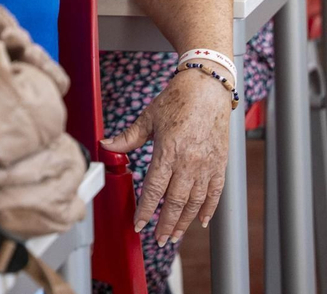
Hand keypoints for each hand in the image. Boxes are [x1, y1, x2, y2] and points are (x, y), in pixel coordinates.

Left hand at [101, 66, 231, 245]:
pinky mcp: (220, 164)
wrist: (208, 87)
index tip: (138, 225)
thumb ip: (128, 137)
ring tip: (175, 235)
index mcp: (168, 151)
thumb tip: (106, 145)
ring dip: (184, 222)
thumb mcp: (148, 117)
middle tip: (158, 240)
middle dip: (165, 224)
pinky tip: (199, 221)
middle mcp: (189, 162)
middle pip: (176, 202)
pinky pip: (215, 193)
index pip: (155, 189)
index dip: (146, 210)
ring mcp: (207, 165)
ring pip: (195, 202)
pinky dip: (208, 209)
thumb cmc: (177, 99)